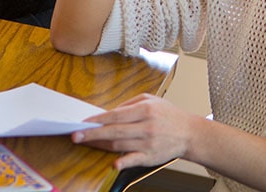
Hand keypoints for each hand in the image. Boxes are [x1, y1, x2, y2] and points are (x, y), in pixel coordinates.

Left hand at [73, 93, 197, 169]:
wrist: (189, 132)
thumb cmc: (169, 115)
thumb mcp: (152, 100)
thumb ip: (129, 104)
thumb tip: (108, 113)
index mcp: (146, 110)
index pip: (116, 115)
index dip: (97, 120)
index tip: (84, 123)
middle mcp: (147, 126)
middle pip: (114, 131)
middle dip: (92, 133)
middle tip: (76, 135)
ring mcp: (148, 142)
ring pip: (119, 144)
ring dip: (100, 145)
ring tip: (86, 143)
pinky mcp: (150, 156)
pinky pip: (134, 159)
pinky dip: (124, 162)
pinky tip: (114, 164)